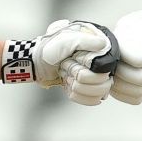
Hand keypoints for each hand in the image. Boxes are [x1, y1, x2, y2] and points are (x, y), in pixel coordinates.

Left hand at [2, 20, 118, 105]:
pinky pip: (92, 101)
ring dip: (78, 88)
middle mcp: (101, 66)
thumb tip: (104, 44)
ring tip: (66, 77)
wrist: (37, 61)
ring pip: (98, 95)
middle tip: (67, 70)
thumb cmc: (50, 48)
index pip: (105, 72)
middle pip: (103, 86)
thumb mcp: (68, 39)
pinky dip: (78, 96)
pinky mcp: (87, 89)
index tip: (73, 62)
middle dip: (80, 80)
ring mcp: (95, 79)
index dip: (86, 72)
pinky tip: (68, 88)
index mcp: (99, 52)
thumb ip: (87, 41)